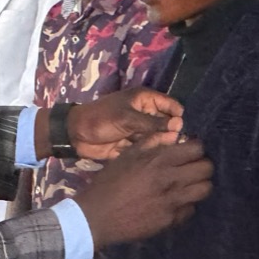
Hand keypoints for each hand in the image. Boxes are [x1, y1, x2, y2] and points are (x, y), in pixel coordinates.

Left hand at [68, 87, 184, 159]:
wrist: (77, 135)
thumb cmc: (102, 119)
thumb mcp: (128, 119)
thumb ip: (154, 123)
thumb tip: (179, 125)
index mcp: (145, 99)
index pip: (171, 105)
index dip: (178, 116)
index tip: (180, 130)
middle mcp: (146, 113)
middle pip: (167, 122)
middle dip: (172, 133)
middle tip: (174, 145)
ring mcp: (140, 129)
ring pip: (159, 137)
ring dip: (162, 144)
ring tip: (165, 153)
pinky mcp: (134, 144)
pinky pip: (148, 148)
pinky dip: (151, 152)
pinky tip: (155, 159)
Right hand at [73, 132, 213, 247]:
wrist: (98, 216)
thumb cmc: (110, 182)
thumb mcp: (127, 155)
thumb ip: (151, 143)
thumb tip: (172, 135)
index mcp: (159, 160)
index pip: (197, 148)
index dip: (196, 148)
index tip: (191, 151)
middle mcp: (171, 179)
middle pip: (207, 169)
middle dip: (202, 165)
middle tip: (193, 167)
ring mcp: (173, 201)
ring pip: (205, 189)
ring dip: (199, 185)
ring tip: (189, 184)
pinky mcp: (171, 220)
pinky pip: (191, 209)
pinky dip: (187, 204)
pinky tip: (176, 202)